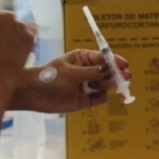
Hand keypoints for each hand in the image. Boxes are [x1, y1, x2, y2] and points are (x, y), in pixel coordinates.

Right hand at [0, 4, 35, 89]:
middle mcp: (6, 14)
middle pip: (4, 15)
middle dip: (1, 24)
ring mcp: (20, 24)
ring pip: (17, 24)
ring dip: (13, 31)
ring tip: (7, 48)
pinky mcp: (30, 35)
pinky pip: (30, 29)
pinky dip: (26, 35)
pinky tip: (18, 46)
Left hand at [10, 49, 129, 112]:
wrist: (34, 93)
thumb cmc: (51, 77)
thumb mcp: (71, 72)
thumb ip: (91, 72)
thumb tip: (108, 69)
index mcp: (84, 58)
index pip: (104, 58)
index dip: (115, 61)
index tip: (124, 64)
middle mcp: (88, 71)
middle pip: (108, 72)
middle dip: (116, 74)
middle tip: (125, 77)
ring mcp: (87, 85)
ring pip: (106, 84)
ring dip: (109, 84)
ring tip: (105, 84)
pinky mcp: (85, 100)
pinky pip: (100, 98)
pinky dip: (102, 97)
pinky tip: (98, 95)